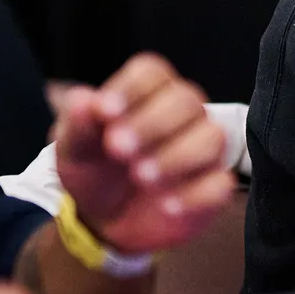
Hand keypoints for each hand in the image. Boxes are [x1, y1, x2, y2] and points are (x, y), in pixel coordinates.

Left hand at [54, 53, 234, 255]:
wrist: (105, 220)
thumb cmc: (95, 171)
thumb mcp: (74, 150)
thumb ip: (78, 125)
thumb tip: (86, 101)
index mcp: (147, 95)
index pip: (152, 73)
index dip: (131, 88)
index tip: (105, 111)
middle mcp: (183, 116)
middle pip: (187, 101)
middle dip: (152, 124)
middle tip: (117, 148)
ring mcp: (203, 150)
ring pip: (212, 138)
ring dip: (175, 157)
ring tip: (140, 176)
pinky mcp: (213, 186)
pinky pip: (220, 184)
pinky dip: (194, 194)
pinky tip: (166, 205)